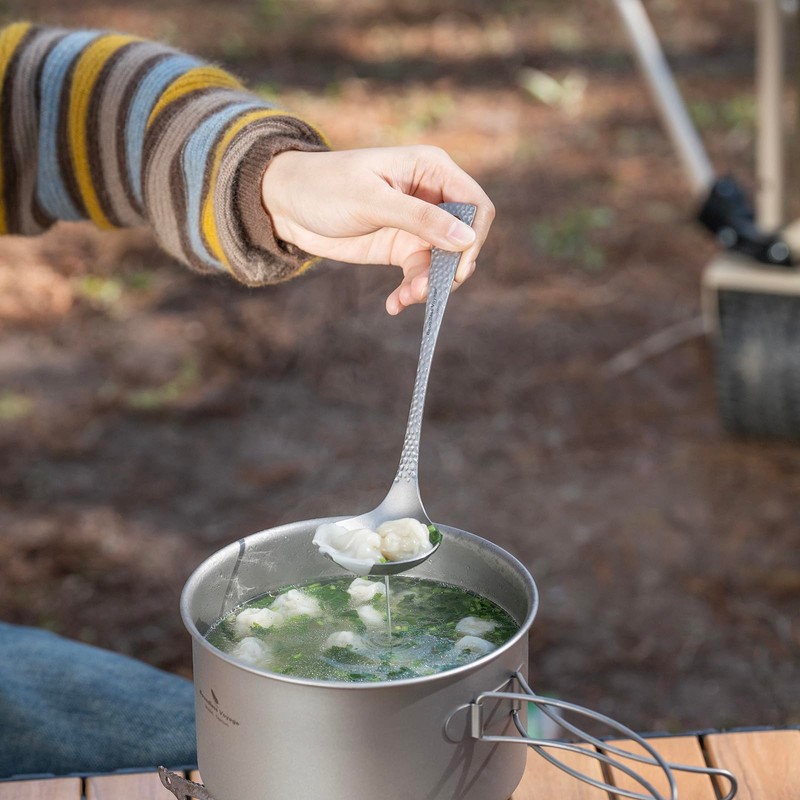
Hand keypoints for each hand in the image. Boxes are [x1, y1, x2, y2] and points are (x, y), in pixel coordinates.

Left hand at [261, 146, 494, 313]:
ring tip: (404, 300)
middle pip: (465, 239)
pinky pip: (421, 275)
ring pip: (444, 263)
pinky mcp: (402, 248)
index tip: (457, 267)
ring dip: (429, 286)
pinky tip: (394, 305)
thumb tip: (466, 238)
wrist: (287, 204)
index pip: (476, 205)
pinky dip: (412, 292)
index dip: (474, 237)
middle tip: (425, 291)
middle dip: (450, 269)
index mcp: (432, 170)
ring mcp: (419, 225)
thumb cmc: (326, 187)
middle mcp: (433, 196)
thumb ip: (420, 219)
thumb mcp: (372, 201)